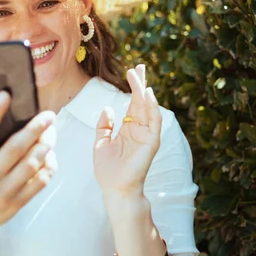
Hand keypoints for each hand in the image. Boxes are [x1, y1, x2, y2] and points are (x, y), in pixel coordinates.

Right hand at [0, 92, 57, 251]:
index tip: (6, 95)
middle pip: (15, 148)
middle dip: (35, 128)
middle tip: (49, 115)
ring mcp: (2, 191)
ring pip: (32, 164)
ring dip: (46, 145)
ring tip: (52, 132)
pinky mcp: (17, 203)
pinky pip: (40, 182)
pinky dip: (49, 166)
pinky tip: (50, 155)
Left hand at [93, 64, 161, 197]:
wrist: (114, 188)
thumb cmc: (107, 170)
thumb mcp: (101, 143)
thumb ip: (104, 125)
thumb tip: (108, 108)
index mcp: (128, 128)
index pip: (133, 103)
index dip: (133, 87)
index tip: (132, 71)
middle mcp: (140, 129)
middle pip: (142, 101)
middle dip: (140, 83)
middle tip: (139, 66)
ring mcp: (147, 134)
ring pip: (148, 107)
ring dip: (144, 90)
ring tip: (138, 75)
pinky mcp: (152, 141)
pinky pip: (154, 120)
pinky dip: (152, 106)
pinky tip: (147, 94)